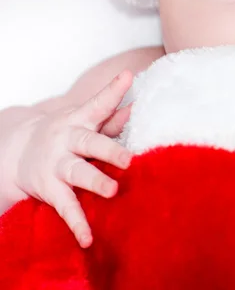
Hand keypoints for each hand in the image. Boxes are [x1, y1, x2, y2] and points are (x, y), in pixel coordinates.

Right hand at [4, 71, 133, 247]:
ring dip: (94, 181)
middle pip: (89, 142)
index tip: (127, 76)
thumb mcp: (84, 121)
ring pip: (76, 173)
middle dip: (109, 149)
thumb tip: (136, 105)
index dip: (113, 90)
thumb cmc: (65, 133)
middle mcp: (67, 139)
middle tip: (128, 159)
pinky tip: (88, 238)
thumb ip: (110, 117)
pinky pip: (65, 206)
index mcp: (79, 119)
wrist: (18, 150)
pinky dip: (77, 223)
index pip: (99, 103)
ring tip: (112, 191)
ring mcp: (57, 165)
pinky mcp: (50, 189)